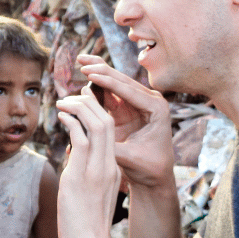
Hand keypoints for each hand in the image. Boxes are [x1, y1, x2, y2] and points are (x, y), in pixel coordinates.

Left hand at [55, 94, 122, 237]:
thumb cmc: (86, 223)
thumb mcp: (89, 191)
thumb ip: (84, 170)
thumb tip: (73, 155)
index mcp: (111, 169)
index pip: (110, 129)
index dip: (98, 110)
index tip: (82, 102)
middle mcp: (107, 165)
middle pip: (107, 121)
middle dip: (90, 102)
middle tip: (72, 95)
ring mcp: (97, 170)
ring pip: (98, 124)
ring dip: (79, 107)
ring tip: (64, 101)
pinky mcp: (81, 176)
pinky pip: (80, 139)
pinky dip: (71, 122)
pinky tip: (61, 116)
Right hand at [77, 54, 173, 187]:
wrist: (154, 175)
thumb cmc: (147, 168)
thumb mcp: (129, 157)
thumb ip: (108, 144)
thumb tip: (87, 134)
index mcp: (157, 109)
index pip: (130, 91)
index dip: (108, 82)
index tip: (90, 74)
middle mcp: (150, 101)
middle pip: (122, 80)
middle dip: (101, 70)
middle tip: (82, 62)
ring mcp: (137, 103)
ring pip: (115, 81)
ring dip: (98, 71)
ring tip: (81, 61)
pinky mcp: (126, 107)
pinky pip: (109, 91)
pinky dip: (96, 83)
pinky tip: (84, 75)